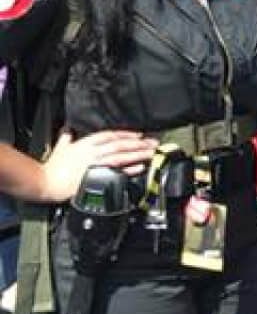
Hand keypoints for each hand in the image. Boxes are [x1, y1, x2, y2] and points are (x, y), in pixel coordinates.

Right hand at [37, 129, 155, 203]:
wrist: (46, 182)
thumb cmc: (52, 167)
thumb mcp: (61, 147)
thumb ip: (67, 137)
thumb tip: (68, 130)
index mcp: (85, 143)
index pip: (110, 135)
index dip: (126, 134)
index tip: (138, 134)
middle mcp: (93, 152)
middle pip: (120, 144)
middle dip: (138, 143)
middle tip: (153, 142)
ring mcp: (96, 164)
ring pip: (121, 156)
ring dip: (138, 153)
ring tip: (151, 152)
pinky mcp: (97, 176)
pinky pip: (117, 171)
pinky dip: (129, 169)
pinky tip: (141, 167)